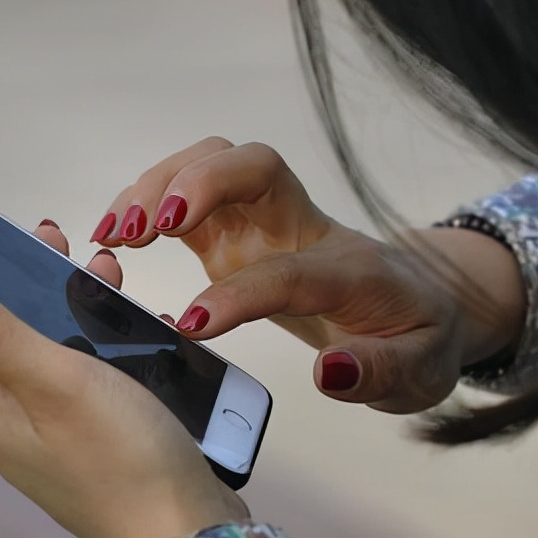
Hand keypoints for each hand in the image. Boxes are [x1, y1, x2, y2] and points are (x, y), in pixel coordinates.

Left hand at [0, 276, 247, 537]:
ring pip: (60, 362)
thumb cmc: (125, 460)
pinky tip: (140, 340)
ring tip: (114, 283)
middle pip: (17, 342)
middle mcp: (19, 431)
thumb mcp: (58, 383)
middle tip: (78, 251)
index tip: (24, 238)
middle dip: (42, 290)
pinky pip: (95, 388)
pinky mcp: (104, 454)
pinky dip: (110, 353)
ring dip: (81, 316)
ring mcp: (62, 446)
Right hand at [82, 137, 524, 413]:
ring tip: (114, 236)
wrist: (424, 304)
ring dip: (159, 186)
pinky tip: (115, 239)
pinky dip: (149, 204)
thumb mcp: (420, 372)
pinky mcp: (240, 235)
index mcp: (350, 269)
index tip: (191, 326)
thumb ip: (381, 371)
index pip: (290, 268)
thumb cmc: (417, 337)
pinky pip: (191, 198)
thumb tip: (330, 372)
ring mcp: (269, 226)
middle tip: (144, 231)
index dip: (239, 293)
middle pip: (254, 166)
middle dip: (198, 182)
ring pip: (215, 165)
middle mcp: (305, 230)